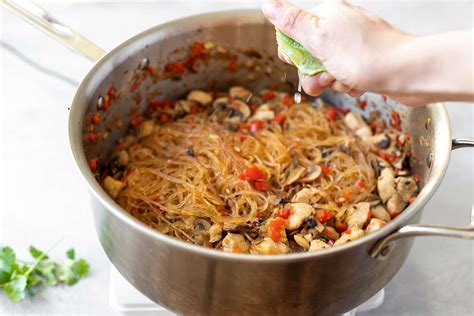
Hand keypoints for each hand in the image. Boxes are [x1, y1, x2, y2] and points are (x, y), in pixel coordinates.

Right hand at [263, 0, 411, 97]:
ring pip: (326, 68)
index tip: (297, 62)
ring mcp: (354, 44)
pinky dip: (347, 84)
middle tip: (323, 77)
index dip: (292, 52)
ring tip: (344, 82)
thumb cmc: (366, 55)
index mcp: (328, 14)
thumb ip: (292, 22)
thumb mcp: (320, 38)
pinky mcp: (365, 61)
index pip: (294, 32)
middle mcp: (341, 26)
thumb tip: (268, 5)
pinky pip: (344, 75)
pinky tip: (358, 85)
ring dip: (331, 81)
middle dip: (312, 72)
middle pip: (309, 53)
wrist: (409, 73)